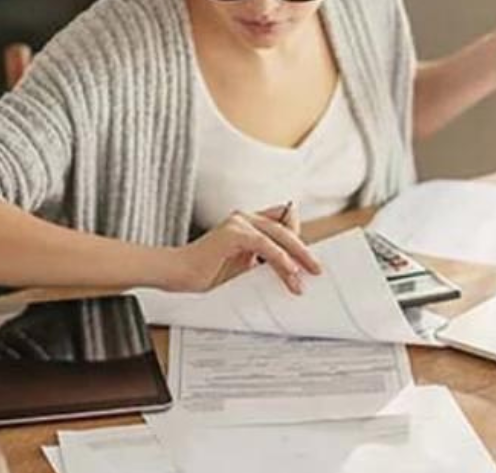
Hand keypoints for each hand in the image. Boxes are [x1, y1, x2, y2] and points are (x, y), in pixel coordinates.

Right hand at [168, 205, 320, 294]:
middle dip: (303, 251)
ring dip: (296, 258)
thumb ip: (262, 262)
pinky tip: (290, 272)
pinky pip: (265, 245)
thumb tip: (290, 270)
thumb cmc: (205, 273)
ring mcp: (238, 223)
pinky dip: (280, 258)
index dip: (297, 240)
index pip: (282, 223)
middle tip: (317, 270)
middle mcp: (244, 218)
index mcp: (246, 224)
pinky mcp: (233, 233)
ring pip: (278, 236)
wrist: (178, 274)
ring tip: (306, 277)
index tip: (309, 261)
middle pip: (285, 228)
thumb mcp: (242, 267)